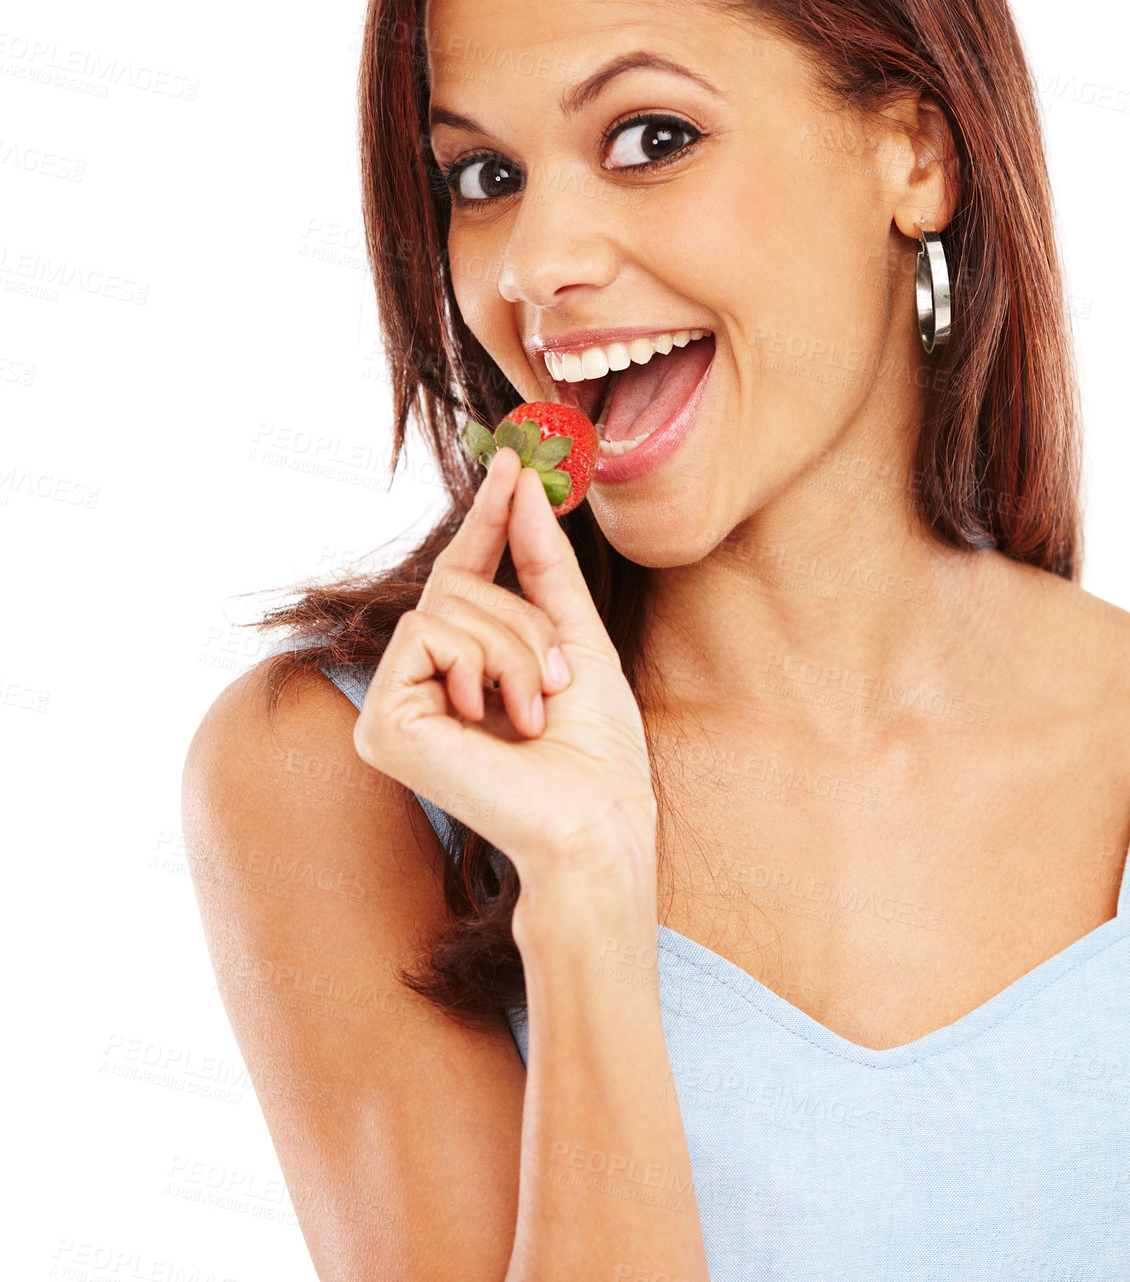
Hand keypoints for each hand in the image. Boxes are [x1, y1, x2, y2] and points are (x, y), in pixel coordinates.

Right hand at [352, 448, 657, 875]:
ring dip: (512, 647)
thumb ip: (544, 564)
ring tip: (533, 711)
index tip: (512, 460)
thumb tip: (524, 484)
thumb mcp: (576, 638)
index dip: (487, 518)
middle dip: (523, 620)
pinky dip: (478, 663)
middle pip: (456, 587)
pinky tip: (494, 722)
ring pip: (443, 606)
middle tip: (555, 682)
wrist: (597, 822)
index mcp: (463, 669)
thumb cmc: (596, 753)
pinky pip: (425, 633)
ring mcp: (393, 707)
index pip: (463, 576)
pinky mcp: (381, 726)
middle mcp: (419, 686)